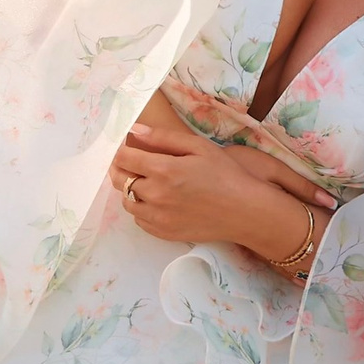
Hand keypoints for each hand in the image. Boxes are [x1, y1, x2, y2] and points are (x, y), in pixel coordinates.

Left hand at [110, 97, 335, 274]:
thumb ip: (164, 138)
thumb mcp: (198, 146)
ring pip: (127, 202)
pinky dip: (140, 209)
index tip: (122, 146)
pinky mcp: (163, 233)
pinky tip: (154, 201)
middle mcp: (155, 195)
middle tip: (127, 162)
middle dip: (119, 168)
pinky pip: (139, 220)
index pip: (125, 158)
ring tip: (143, 181)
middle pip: (121, 181)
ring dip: (129, 190)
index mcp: (163, 169)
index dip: (119, 150)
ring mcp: (157, 218)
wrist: (244, 211)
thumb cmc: (225, 173)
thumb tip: (135, 130)